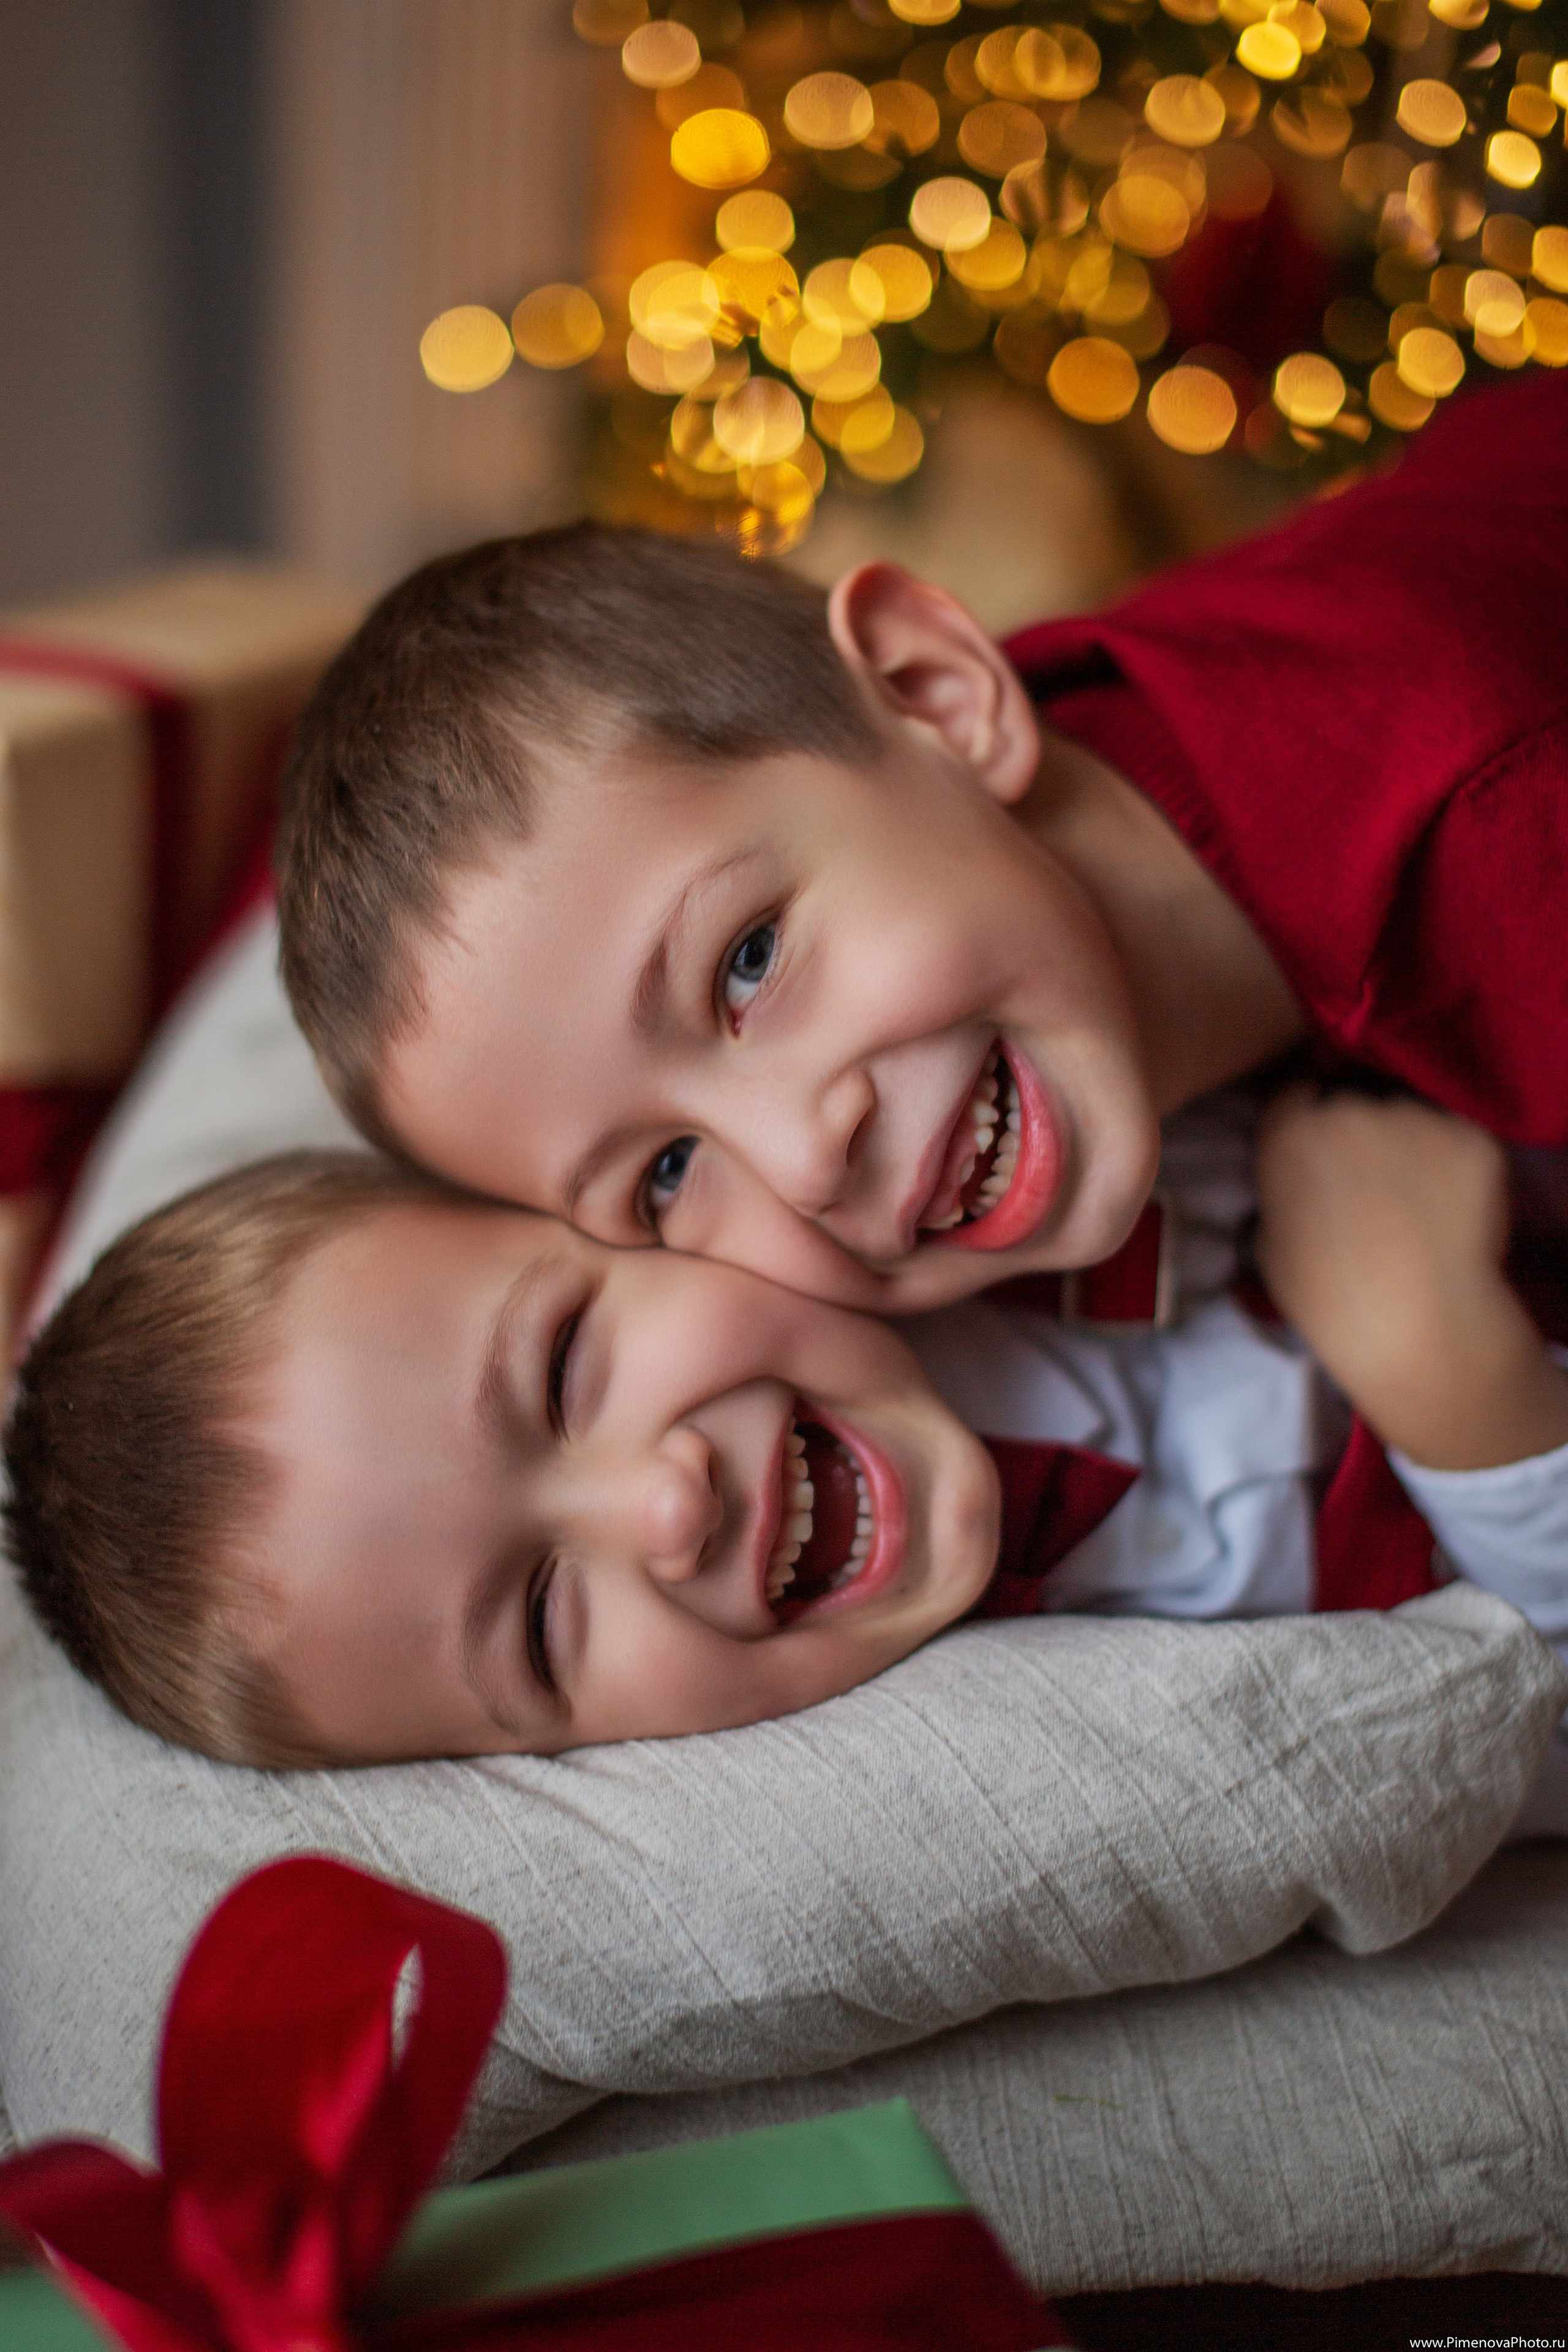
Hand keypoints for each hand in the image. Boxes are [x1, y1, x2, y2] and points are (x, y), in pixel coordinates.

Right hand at [1254, 1088, 1567, 1469]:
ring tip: (1420, 1203)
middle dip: (1362, 1131)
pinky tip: (1455, 1211)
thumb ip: (1279, 1195)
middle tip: (1375, 1183)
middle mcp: (1349, 1110)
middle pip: (1356, 1101)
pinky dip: (1459, 1167)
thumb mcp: (1269, 1248)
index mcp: (1289, 1135)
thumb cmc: (1329, 1302)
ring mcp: (1415, 1119)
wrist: (1418, 1329)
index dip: (1310, 1119)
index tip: (1325, 1150)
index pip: (1298, 1095)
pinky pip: (1461, 1141)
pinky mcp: (1471, 1137)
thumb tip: (1293, 1186)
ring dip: (1412, 1146)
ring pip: (1412, 1118)